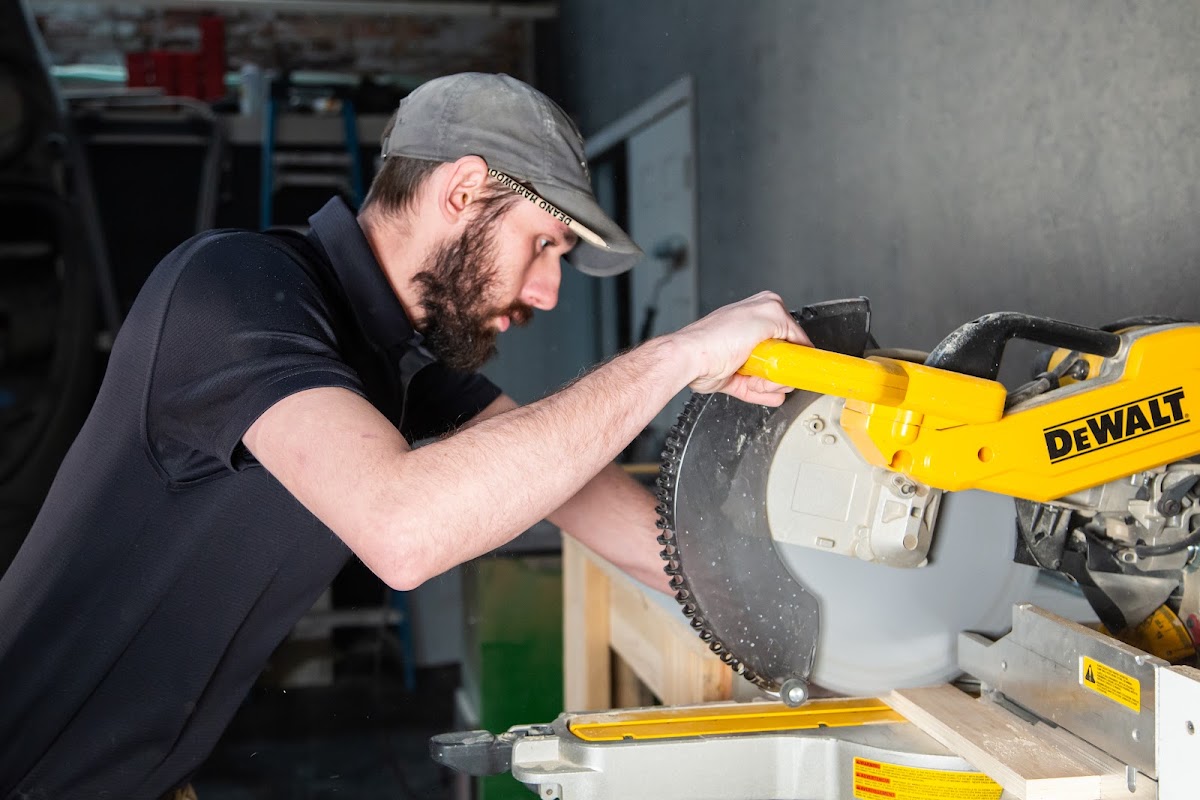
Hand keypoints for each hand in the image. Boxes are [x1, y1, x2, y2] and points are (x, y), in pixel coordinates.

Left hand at [667, 291, 811, 405]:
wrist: (690, 360)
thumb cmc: (718, 336)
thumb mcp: (768, 315)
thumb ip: (792, 326)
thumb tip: (805, 344)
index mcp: (763, 313)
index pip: (795, 337)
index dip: (796, 353)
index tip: (795, 364)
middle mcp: (755, 333)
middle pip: (786, 361)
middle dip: (781, 372)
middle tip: (768, 370)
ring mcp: (746, 356)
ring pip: (774, 378)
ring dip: (769, 384)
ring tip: (755, 378)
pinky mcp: (737, 376)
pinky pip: (758, 390)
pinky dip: (761, 395)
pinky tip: (760, 390)